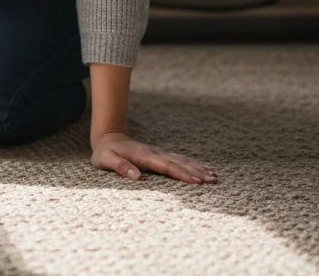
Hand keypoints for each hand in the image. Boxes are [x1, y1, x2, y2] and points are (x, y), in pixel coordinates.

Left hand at [90, 131, 217, 183]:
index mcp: (144, 156)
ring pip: (182, 160)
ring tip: (213, 176)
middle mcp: (155, 153)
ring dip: (197, 168)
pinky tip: (202, 169)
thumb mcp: (106, 160)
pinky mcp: (160, 155)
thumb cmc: (105, 152)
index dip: (181, 174)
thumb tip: (137, 177)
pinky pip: (179, 159)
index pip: (166, 166)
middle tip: (213, 180)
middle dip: (196, 172)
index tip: (196, 180)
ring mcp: (159, 153)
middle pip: (179, 163)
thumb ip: (120, 167)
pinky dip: (192, 164)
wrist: (108, 137)